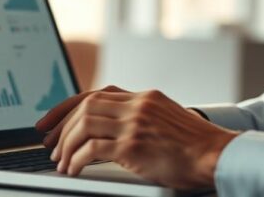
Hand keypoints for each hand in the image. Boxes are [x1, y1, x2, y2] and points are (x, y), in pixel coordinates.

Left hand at [35, 85, 237, 189]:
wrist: (216, 155)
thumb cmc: (194, 147)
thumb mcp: (166, 120)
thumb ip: (140, 117)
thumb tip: (109, 129)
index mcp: (144, 97)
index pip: (96, 93)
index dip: (67, 105)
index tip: (50, 120)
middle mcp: (138, 105)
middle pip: (85, 106)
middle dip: (60, 126)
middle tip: (47, 143)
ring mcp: (135, 123)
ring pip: (84, 124)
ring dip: (66, 144)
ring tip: (61, 161)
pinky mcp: (134, 145)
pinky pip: (92, 147)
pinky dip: (76, 159)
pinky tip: (73, 169)